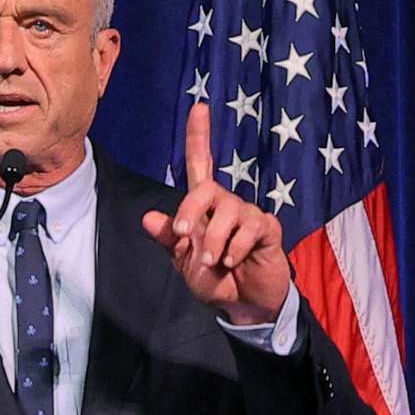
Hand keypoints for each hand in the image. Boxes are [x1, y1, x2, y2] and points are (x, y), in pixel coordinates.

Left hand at [141, 101, 292, 326]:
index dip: (199, 137)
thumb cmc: (214, 280)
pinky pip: (250, 228)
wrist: (243, 307)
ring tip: (214, 262)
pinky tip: (234, 262)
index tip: (199, 108)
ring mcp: (249, 215)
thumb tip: (146, 217)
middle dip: (191, 210)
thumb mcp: (183, 262)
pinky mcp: (267, 229)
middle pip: (207, 188)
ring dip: (215, 241)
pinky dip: (235, 249)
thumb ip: (169, 239)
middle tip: (184, 237)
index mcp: (204, 208)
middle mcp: (227, 205)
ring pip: (229, 210)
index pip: (201, 165)